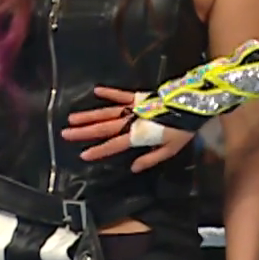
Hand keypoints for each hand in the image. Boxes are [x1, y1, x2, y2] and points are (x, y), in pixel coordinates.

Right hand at [62, 86, 195, 170]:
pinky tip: (96, 91)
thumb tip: (133, 168)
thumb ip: (150, 158)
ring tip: (72, 118)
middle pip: (104, 127)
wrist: (193, 106)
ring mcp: (134, 107)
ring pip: (108, 112)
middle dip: (84, 132)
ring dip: (89, 115)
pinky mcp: (139, 97)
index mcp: (138, 135)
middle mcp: (132, 120)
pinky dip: (110, 92)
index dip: (99, 150)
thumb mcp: (170, 150)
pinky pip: (122, 95)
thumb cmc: (182, 130)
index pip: (114, 144)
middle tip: (65, 134)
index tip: (83, 155)